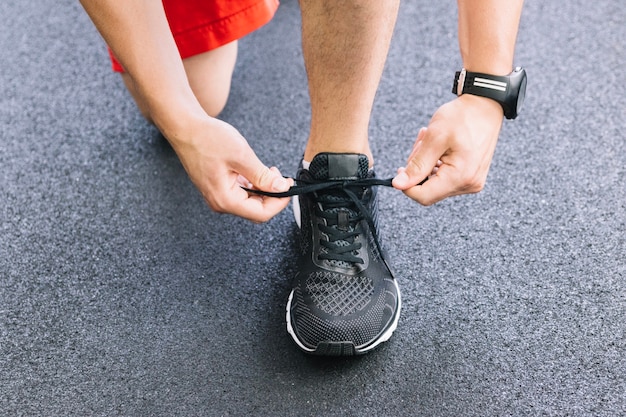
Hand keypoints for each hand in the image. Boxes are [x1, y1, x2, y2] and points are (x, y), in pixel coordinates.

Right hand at [169, 117, 292, 222]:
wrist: (186, 128)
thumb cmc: (207, 139)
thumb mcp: (241, 156)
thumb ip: (262, 176)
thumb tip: (281, 187)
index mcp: (225, 199)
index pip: (261, 214)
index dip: (279, 202)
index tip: (288, 186)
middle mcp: (220, 202)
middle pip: (256, 210)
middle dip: (273, 196)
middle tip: (281, 177)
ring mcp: (219, 196)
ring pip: (250, 202)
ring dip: (264, 189)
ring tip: (269, 170)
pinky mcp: (219, 188)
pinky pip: (242, 193)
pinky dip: (254, 185)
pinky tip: (257, 171)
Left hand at [392, 94, 503, 204]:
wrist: (485, 105)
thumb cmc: (462, 117)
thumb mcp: (434, 138)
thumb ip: (417, 165)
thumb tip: (398, 185)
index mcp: (460, 177)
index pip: (423, 196)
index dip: (407, 185)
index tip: (400, 169)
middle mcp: (469, 185)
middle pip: (428, 190)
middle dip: (418, 170)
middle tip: (420, 144)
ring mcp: (472, 182)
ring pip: (434, 183)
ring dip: (426, 164)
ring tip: (429, 141)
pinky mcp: (471, 176)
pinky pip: (445, 178)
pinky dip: (436, 164)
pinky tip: (437, 147)